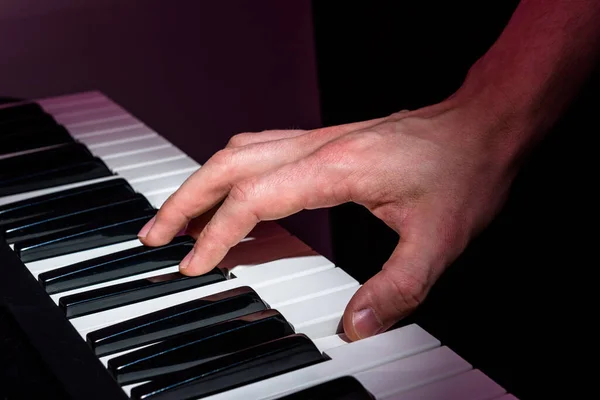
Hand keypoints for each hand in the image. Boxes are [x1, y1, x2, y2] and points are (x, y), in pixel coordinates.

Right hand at [137, 98, 519, 340]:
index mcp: (335, 167)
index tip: (195, 265)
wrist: (480, 126)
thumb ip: (396, 289)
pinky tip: (230, 195)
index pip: (253, 198)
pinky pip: (259, 151)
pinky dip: (230, 174)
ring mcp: (317, 139)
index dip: (216, 234)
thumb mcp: (437, 240)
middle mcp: (316, 146)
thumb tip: (357, 326)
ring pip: (238, 152)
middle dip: (184, 201)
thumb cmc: (461, 171)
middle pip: (227, 164)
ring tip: (177, 217)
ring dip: (201, 182)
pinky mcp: (324, 142)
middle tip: (154, 235)